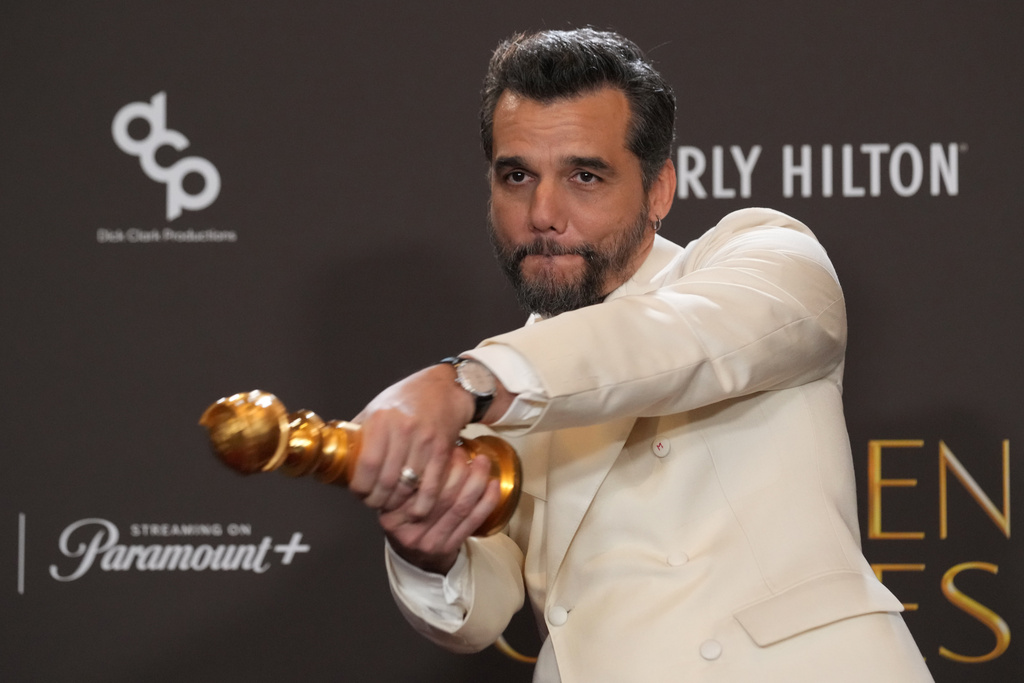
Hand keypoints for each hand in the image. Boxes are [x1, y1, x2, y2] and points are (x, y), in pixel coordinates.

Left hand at [349, 363, 474, 516]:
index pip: (367, 464)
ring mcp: (425, 441)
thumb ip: (360, 433)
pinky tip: (415, 509)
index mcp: (381, 419)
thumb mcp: (376, 408)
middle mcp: (403, 429)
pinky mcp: (443, 451)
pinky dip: (422, 504)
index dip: (360, 487)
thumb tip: (339, 456)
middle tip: (374, 503)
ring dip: (398, 503)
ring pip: (407, 486)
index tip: (359, 494)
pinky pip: (431, 486)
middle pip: (386, 480)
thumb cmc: (405, 399)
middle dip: (377, 500)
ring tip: (392, 505)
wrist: (442, 388)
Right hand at [381, 447, 500, 573]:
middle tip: (464, 452)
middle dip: (458, 469)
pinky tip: (493, 484)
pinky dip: (487, 501)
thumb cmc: (407, 518)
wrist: (414, 556)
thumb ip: (405, 478)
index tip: (444, 445)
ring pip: (459, 506)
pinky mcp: (449, 547)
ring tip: (482, 462)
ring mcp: (430, 541)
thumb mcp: (393, 500)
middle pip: (440, 495)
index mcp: (391, 515)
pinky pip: (473, 521)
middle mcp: (410, 531)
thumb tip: (431, 439)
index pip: (415, 486)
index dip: (434, 463)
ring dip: (476, 480)